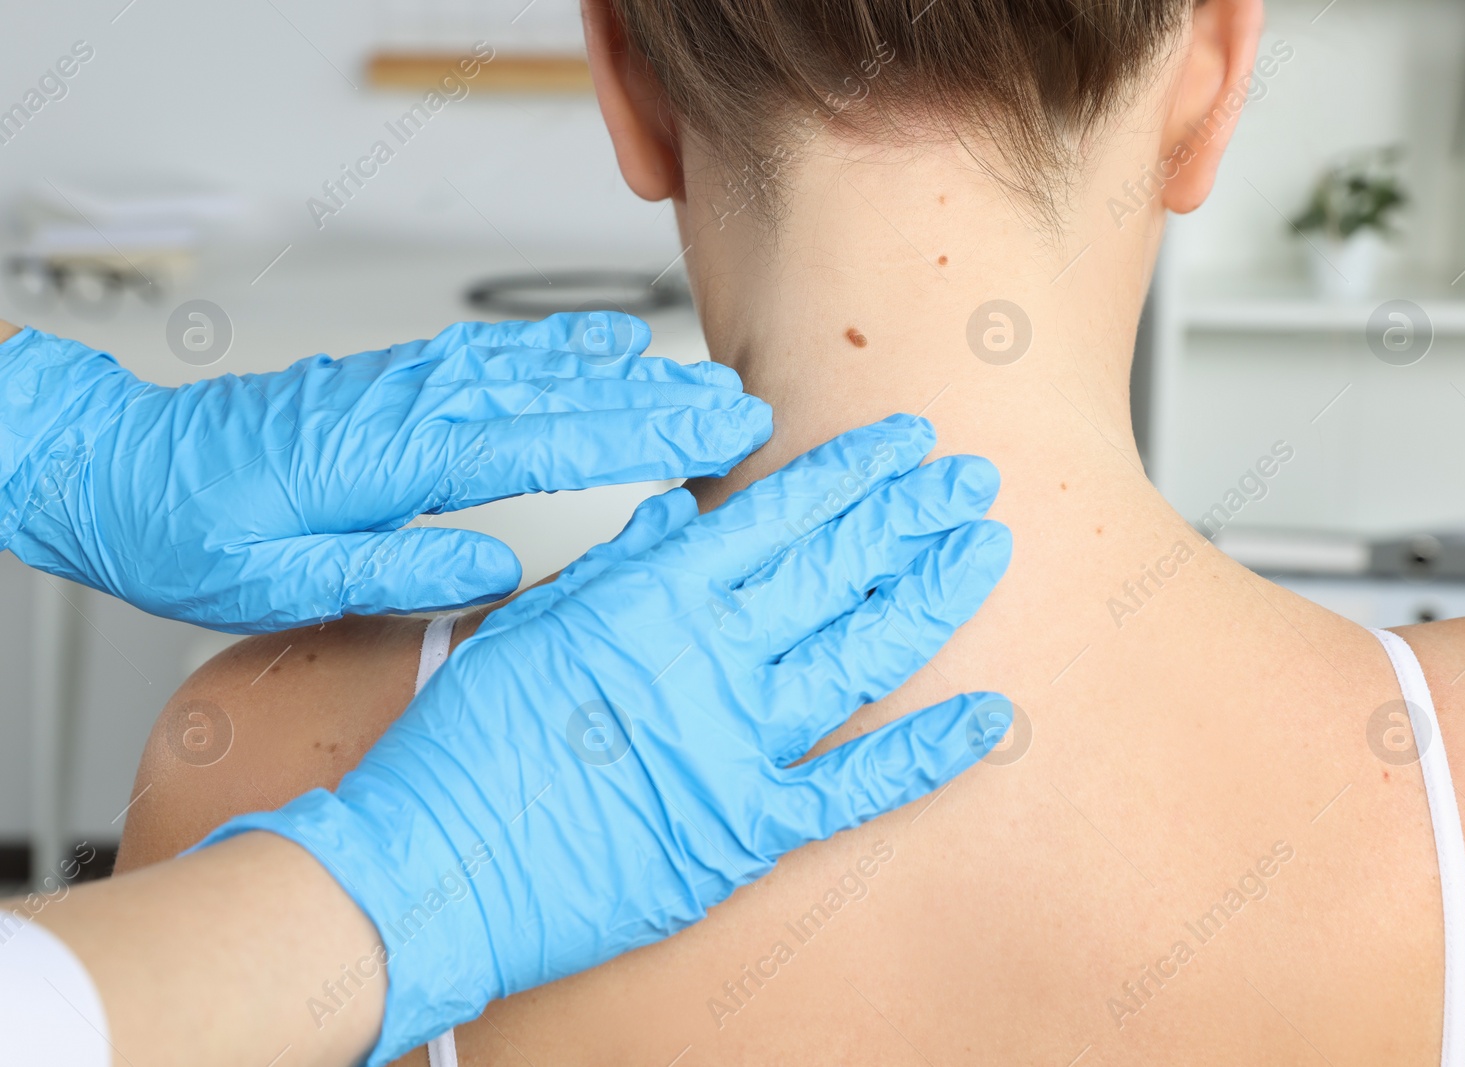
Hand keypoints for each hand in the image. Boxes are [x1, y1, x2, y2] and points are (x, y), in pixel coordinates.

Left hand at [0, 315, 770, 632]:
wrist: (122, 468)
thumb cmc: (190, 531)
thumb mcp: (277, 581)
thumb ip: (392, 570)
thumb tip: (495, 568)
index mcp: (392, 456)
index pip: (547, 440)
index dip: (643, 435)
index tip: (717, 432)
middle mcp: (411, 403)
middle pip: (561, 392)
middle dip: (660, 400)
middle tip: (743, 409)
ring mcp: (406, 382)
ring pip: (538, 365)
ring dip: (624, 372)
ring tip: (698, 381)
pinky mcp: (398, 380)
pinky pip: (499, 354)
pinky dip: (562, 347)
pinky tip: (602, 347)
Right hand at [196, 415, 1013, 1063]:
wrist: (433, 866)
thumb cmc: (467, 748)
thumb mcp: (529, 624)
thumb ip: (615, 567)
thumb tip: (678, 519)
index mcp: (653, 597)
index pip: (779, 513)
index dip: (854, 471)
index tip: (904, 441)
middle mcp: (709, 659)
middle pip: (837, 566)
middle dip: (913, 512)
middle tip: (970, 476)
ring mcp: (736, 743)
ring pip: (864, 652)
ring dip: (934, 592)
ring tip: (985, 545)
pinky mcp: (745, 827)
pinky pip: (856, 787)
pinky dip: (928, 754)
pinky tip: (989, 715)